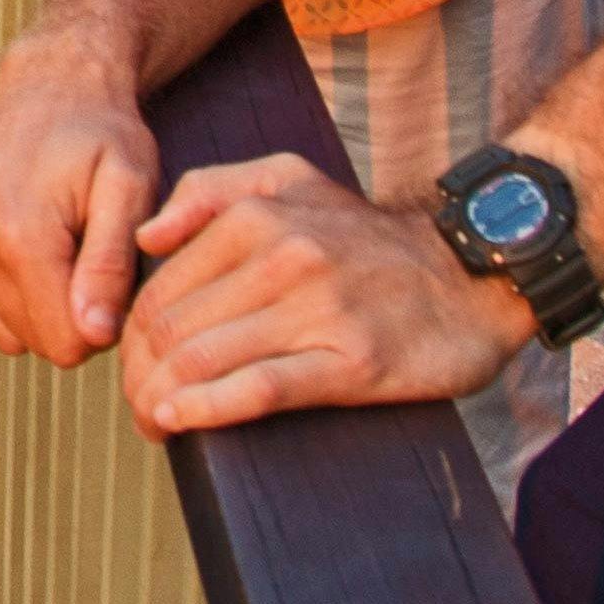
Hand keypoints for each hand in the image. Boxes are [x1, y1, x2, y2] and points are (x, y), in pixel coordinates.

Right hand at [0, 27, 157, 366]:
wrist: (47, 92)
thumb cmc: (102, 140)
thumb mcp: (130, 189)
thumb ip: (112, 265)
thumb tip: (93, 334)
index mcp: (19, 233)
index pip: (67, 342)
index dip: (103, 319)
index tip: (113, 271)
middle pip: (37, 342)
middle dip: (72, 311)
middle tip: (88, 251)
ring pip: (9, 334)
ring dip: (41, 301)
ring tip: (60, 244)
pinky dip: (10, 291)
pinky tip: (26, 242)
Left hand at [115, 154, 527, 434]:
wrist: (472, 273)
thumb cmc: (367, 237)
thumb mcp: (289, 179)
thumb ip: (208, 191)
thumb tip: (146, 236)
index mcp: (257, 216)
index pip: (159, 290)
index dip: (131, 340)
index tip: (135, 369)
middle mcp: (282, 258)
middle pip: (171, 331)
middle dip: (138, 379)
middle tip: (138, 407)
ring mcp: (318, 311)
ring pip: (203, 361)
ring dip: (160, 402)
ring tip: (157, 424)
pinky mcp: (353, 361)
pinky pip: (260, 389)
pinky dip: (207, 409)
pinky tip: (182, 422)